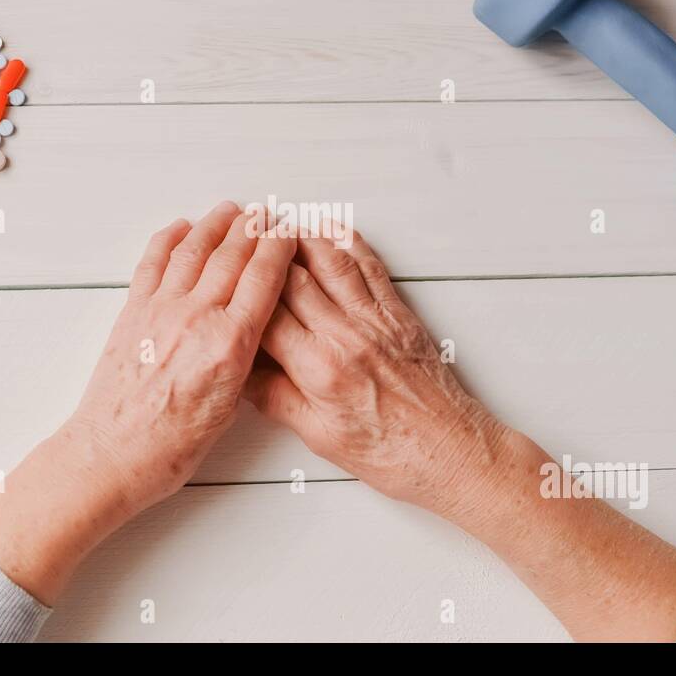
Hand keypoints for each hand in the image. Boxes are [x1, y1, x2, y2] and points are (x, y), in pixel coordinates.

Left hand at [68, 201, 296, 513]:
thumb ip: (245, 361)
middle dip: (253, 228)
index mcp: (230, 345)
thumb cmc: (171, 445)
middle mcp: (197, 318)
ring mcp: (161, 310)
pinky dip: (168, 239)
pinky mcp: (133, 312)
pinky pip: (153, 262)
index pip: (264, 278)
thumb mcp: (230, 407)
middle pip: (232, 255)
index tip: (288, 233)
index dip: (278, 248)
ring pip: (194, 250)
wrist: (114, 453)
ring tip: (230, 210)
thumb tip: (253, 331)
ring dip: (215, 225)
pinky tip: (181, 227)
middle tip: (266, 214)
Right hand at [244, 231, 501, 510]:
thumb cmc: (391, 453)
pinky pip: (370, 267)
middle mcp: (347, 335)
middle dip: (266, 254)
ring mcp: (375, 320)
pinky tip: (332, 229)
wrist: (449, 451)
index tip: (225, 279)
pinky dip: (348, 243)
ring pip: (332, 262)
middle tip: (244, 236)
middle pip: (295, 279)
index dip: (242, 295)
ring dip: (303, 238)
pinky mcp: (399, 315)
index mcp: (320, 369)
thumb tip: (243, 376)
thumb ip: (277, 399)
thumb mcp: (319, 437)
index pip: (267, 317)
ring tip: (279, 222)